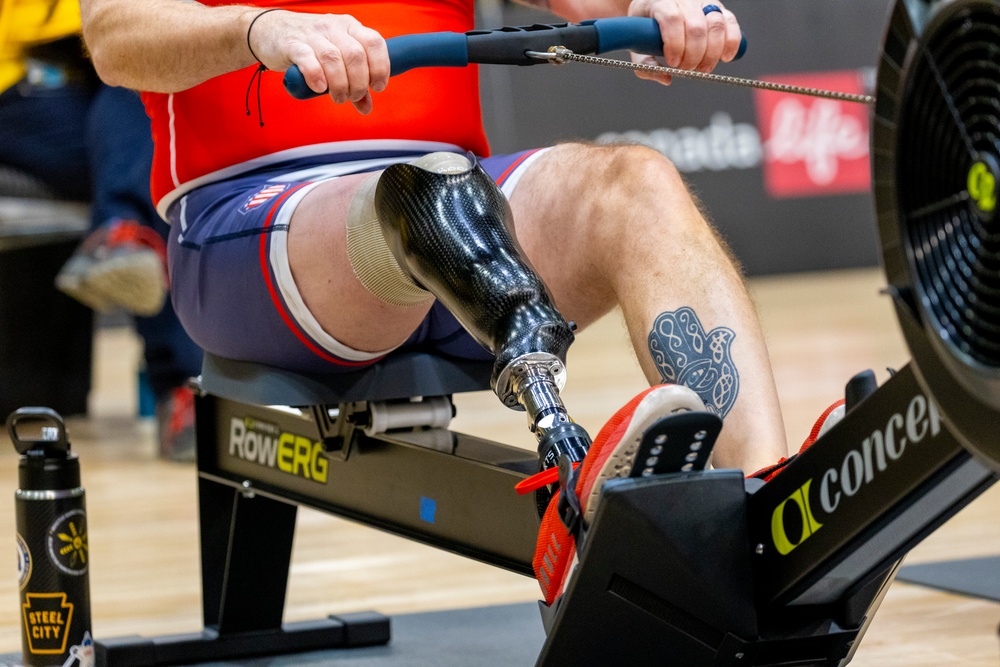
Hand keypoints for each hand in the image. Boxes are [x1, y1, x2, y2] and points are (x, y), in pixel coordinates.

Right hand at [247, 10, 389, 113]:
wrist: (269, 30)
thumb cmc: (309, 47)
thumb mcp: (336, 61)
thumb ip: (353, 82)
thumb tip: (366, 108)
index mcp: (350, 27)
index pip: (374, 42)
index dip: (380, 67)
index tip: (377, 87)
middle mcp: (333, 27)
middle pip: (355, 55)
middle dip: (359, 83)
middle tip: (352, 97)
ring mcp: (312, 34)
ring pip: (333, 58)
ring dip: (340, 85)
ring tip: (338, 97)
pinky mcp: (292, 44)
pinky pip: (308, 59)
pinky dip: (316, 76)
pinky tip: (319, 88)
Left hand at [627, 0, 740, 84]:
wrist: (654, 6)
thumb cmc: (646, 27)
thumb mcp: (637, 44)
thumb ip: (645, 64)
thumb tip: (666, 79)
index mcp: (660, 2)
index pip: (672, 19)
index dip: (675, 43)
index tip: (673, 63)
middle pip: (696, 26)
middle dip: (693, 55)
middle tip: (687, 69)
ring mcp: (703, 1)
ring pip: (716, 24)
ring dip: (712, 53)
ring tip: (702, 68)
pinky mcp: (718, 8)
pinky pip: (730, 22)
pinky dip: (732, 42)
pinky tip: (725, 57)